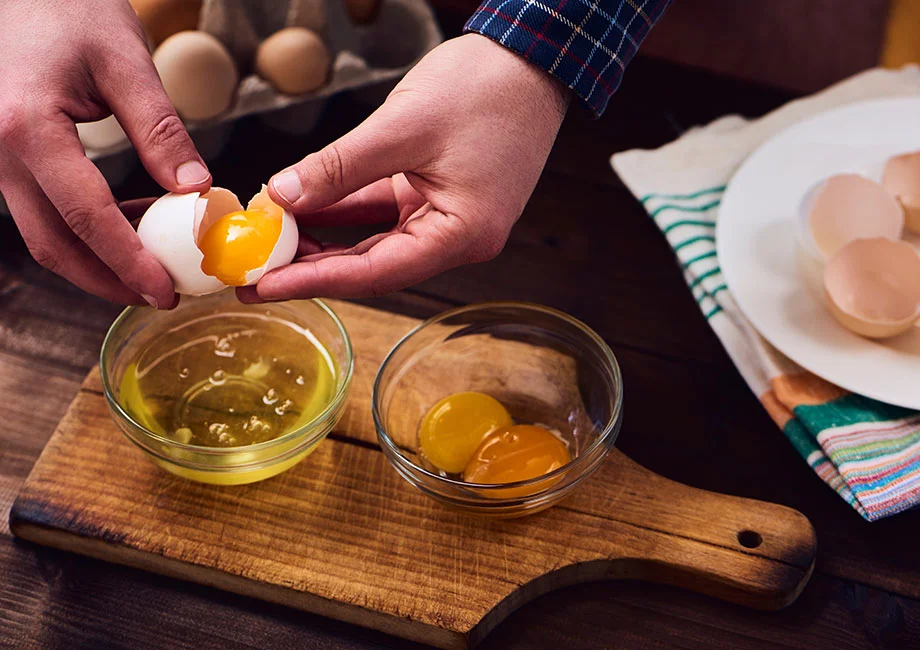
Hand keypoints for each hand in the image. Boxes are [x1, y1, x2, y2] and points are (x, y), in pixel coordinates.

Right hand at [0, 0, 210, 307]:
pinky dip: (87, 230)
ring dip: (97, 261)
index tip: (164, 290)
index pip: (85, 216)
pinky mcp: (9, 156)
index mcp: (27, 129)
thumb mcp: (125, 63)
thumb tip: (197, 192)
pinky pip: (45, 209)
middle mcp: (0, 153)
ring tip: (154, 267)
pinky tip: (133, 222)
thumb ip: (161, 131)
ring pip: (45, 233)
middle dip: (107, 280)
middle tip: (159, 296)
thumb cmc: (68, 9)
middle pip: (52, 243)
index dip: (128, 261)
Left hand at [239, 33, 568, 301]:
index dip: (315, 280)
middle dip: (312, 267)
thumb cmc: (486, 89)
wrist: (531, 60)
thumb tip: (282, 196)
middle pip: (373, 266)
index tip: (264, 285)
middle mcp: (457, 238)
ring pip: (374, 241)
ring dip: (325, 241)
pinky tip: (302, 211)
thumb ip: (339, 168)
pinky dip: (344, 212)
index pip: (376, 273)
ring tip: (271, 243)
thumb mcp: (403, 127)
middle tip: (255, 274)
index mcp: (462, 234)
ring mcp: (448, 219)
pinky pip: (383, 213)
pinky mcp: (438, 197)